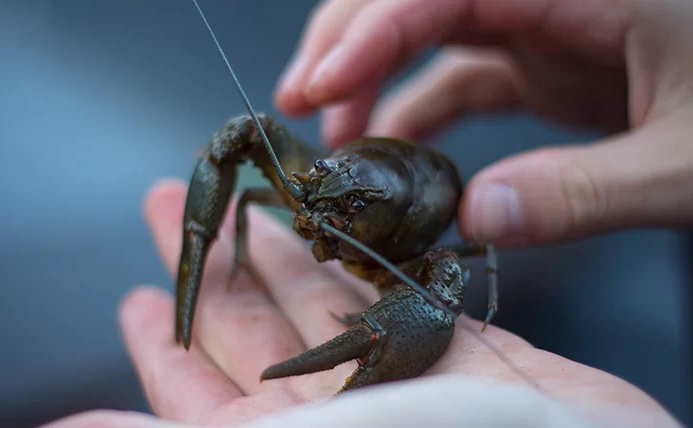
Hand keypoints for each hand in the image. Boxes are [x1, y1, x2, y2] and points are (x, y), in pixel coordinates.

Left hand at [42, 180, 679, 426]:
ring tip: (251, 207)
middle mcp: (333, 416)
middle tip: (177, 210)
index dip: (163, 345)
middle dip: (215, 269)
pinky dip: (362, 266)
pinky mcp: (459, 353)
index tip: (134, 296)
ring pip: (323, 304)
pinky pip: (395, 299)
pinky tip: (337, 235)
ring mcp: (397, 382)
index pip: (195, 393)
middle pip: (254, 331)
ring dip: (282, 253)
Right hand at [274, 0, 692, 245]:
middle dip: (348, 41)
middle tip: (297, 103)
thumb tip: (476, 217)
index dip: (371, 30)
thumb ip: (585, 189)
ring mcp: (540, 22)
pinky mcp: (540, 59)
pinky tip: (396, 157)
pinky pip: (459, 76)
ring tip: (335, 139)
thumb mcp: (688, 160)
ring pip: (426, 28)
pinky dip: (418, 113)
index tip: (318, 88)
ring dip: (372, 78)